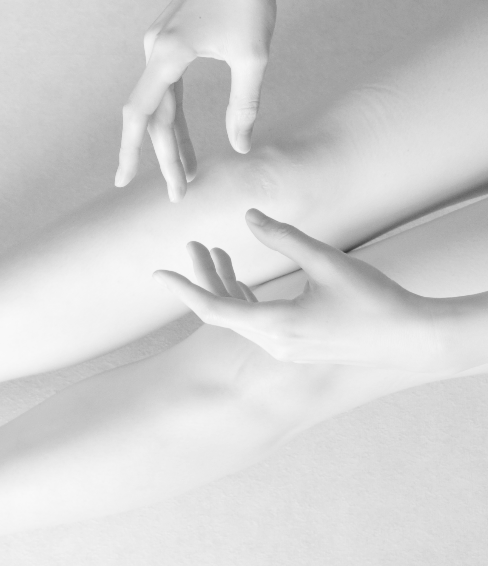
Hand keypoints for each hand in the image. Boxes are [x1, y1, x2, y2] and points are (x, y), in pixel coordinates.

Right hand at [116, 0, 279, 200]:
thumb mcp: (253, 57)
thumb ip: (243, 105)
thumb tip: (240, 145)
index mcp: (168, 55)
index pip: (141, 116)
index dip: (132, 153)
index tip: (127, 183)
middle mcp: (154, 48)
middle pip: (151, 116)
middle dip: (164, 156)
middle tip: (178, 191)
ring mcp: (158, 42)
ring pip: (159, 102)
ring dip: (171, 138)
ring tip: (188, 170)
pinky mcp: (168, 36)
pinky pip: (165, 85)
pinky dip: (174, 113)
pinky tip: (183, 133)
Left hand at [154, 209, 448, 370]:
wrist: (409, 338)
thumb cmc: (373, 299)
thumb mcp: (328, 261)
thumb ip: (285, 238)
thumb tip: (248, 216)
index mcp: (276, 325)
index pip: (212, 309)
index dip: (183, 290)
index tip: (157, 275)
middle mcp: (273, 343)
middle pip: (222, 309)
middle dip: (203, 276)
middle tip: (192, 244)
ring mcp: (282, 349)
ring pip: (238, 316)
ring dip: (223, 285)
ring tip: (211, 252)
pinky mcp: (293, 348)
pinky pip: (255, 323)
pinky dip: (242, 299)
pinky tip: (237, 279)